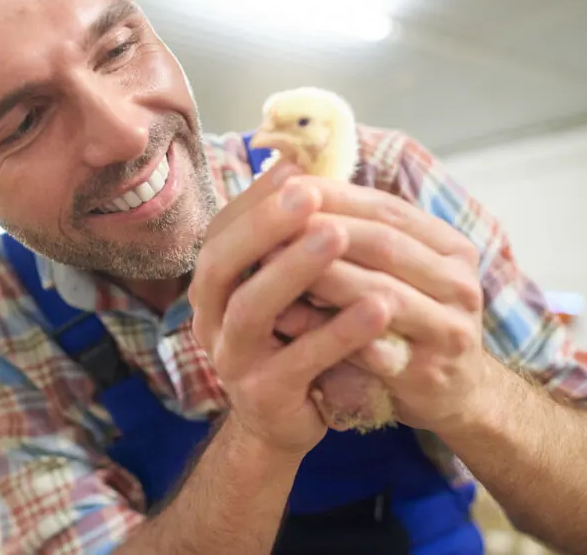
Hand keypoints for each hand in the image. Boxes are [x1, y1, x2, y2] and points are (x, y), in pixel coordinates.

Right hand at [190, 162, 392, 456]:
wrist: (281, 422)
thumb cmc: (286, 341)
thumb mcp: (280, 289)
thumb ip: (283, 241)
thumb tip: (298, 165)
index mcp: (212, 288)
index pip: (219, 233)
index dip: (252, 200)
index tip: (294, 170)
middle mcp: (209, 320)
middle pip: (222, 265)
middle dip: (263, 226)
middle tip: (307, 193)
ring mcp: (232, 361)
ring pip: (251, 311)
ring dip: (293, 270)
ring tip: (335, 235)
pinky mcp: (264, 396)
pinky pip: (300, 360)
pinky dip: (337, 332)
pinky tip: (376, 307)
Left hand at [288, 176, 490, 433]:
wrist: (453, 393)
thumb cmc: (406, 322)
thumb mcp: (393, 273)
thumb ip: (355, 239)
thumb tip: (290, 196)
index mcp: (450, 247)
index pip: (387, 209)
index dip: (335, 196)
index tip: (285, 188)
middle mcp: (458, 283)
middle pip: (384, 244)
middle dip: (322, 231)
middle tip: (271, 225)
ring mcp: (450, 329)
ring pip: (381, 292)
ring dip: (323, 276)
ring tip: (272, 267)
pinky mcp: (430, 373)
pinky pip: (376, 349)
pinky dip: (330, 333)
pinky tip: (288, 322)